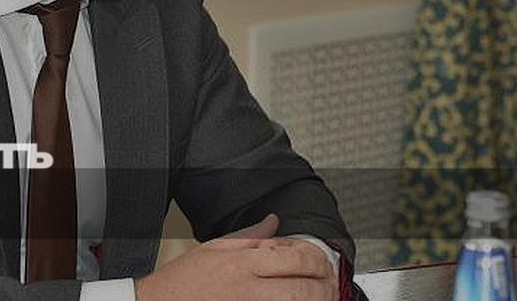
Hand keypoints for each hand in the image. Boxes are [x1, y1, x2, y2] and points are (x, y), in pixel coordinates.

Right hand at [134, 214, 337, 300]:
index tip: (322, 261)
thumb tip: (273, 222)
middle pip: (301, 288)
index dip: (315, 259)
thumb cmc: (184, 280)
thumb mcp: (215, 248)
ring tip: (325, 297)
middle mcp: (248, 289)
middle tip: (332, 283)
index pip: (292, 258)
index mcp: (241, 263)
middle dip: (325, 286)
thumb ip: (249, 236)